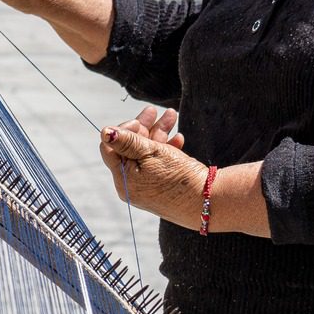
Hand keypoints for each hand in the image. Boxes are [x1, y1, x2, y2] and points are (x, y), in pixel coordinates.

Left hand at [99, 106, 206, 227]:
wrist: (210, 202)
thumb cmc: (179, 177)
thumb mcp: (151, 152)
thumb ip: (127, 142)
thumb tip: (104, 132)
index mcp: (124, 178)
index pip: (112, 148)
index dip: (123, 131)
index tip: (139, 121)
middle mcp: (132, 185)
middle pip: (130, 149)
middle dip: (143, 128)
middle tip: (154, 111)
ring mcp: (147, 187)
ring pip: (147, 154)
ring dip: (158, 133)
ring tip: (172, 116)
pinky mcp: (162, 187)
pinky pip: (159, 165)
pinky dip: (166, 150)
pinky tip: (178, 139)